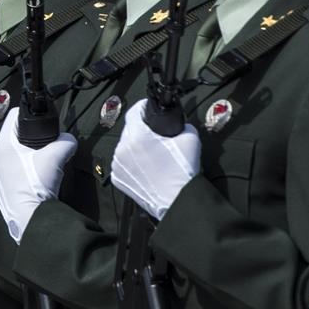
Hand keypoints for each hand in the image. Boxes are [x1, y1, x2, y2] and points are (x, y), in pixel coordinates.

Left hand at [0, 108, 76, 243]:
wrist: (29, 220)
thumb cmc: (37, 187)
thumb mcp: (56, 157)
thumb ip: (65, 142)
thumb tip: (69, 139)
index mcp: (3, 145)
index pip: (13, 116)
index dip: (28, 115)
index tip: (40, 121)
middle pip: (12, 135)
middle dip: (28, 136)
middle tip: (44, 143)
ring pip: (10, 153)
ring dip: (24, 153)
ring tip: (40, 161)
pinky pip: (9, 169)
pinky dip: (20, 168)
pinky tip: (33, 177)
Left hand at [110, 99, 200, 219]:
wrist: (177, 201)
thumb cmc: (182, 172)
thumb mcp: (190, 138)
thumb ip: (183, 124)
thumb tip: (178, 122)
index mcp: (137, 136)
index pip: (134, 111)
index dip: (143, 107)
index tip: (148, 109)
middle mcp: (122, 149)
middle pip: (129, 129)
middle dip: (141, 129)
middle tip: (155, 136)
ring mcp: (118, 165)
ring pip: (124, 146)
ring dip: (135, 147)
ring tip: (151, 154)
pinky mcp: (118, 179)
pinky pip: (123, 163)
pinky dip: (131, 162)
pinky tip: (146, 167)